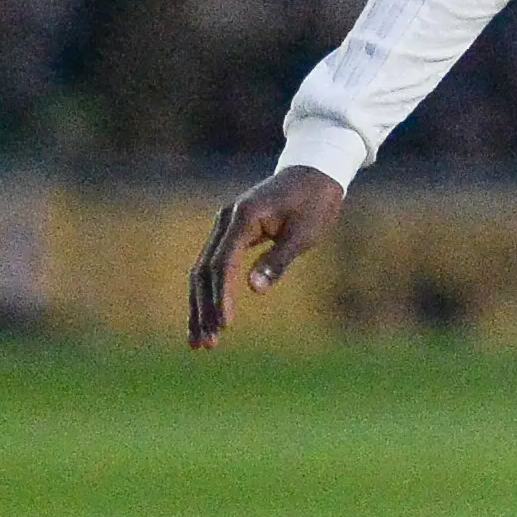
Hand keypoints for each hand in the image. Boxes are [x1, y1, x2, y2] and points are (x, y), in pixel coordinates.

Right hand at [188, 165, 344, 347]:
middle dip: (203, 309)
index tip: (225, 325)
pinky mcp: (230, 233)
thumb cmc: (315, 202)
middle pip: (204, 270)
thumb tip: (253, 289)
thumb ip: (278, 260)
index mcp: (244, 217)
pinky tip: (208, 318)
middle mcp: (226, 220)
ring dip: (200, 307)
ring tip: (201, 343)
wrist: (315, 172)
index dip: (221, 296)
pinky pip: (213, 266)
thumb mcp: (305, 233)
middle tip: (206, 344)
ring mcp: (225, 226)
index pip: (223, 263)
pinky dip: (210, 293)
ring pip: (202, 271)